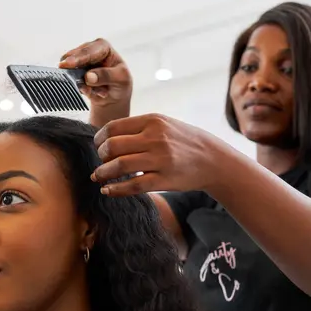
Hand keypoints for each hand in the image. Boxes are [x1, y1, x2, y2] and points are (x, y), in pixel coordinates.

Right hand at [59, 39, 132, 125]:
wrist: (115, 96)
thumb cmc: (120, 82)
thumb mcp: (121, 78)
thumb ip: (106, 76)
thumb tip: (88, 77)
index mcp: (103, 46)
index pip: (89, 51)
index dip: (78, 57)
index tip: (68, 64)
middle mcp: (89, 51)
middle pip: (74, 57)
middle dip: (73, 68)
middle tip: (64, 74)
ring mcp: (79, 63)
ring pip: (70, 70)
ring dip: (80, 82)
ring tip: (95, 91)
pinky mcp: (74, 74)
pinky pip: (70, 81)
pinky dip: (80, 89)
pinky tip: (92, 92)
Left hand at [91, 114, 220, 195]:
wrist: (213, 160)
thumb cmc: (184, 142)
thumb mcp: (164, 124)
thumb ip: (138, 128)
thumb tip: (106, 137)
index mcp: (152, 121)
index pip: (113, 127)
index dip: (99, 139)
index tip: (98, 146)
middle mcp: (155, 138)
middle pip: (112, 146)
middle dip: (101, 156)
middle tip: (101, 162)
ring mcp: (160, 159)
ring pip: (120, 166)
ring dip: (102, 173)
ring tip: (98, 177)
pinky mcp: (164, 180)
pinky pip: (133, 186)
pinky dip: (115, 189)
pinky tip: (108, 190)